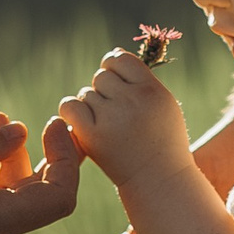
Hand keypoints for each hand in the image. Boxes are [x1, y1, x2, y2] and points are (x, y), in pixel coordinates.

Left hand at [56, 51, 193, 186]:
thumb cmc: (162, 140)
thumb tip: (113, 54)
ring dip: (90, 106)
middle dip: (104, 90)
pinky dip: (72, 112)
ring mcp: (113, 118)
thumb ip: (141, 79)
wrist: (158, 180)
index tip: (116, 83)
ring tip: (107, 125)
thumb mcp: (164, 104)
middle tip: (115, 112)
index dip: (114, 68)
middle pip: (101, 76)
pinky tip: (83, 124)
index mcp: (152, 90)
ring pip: (86, 93)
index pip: (120, 59)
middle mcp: (133, 101)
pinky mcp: (93, 135)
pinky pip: (69, 106)